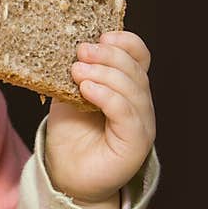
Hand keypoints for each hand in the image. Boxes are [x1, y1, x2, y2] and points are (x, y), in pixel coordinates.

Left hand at [44, 31, 154, 208]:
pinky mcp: (136, 142)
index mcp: (127, 85)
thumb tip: (71, 46)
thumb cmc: (70, 131)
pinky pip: (127, 113)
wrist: (67, 173)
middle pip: (135, 68)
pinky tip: (86, 90)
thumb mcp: (69, 91)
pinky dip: (107, 96)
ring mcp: (141, 122)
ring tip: (77, 71)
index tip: (101, 36)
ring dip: (104, 74)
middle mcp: (139, 102)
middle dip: (107, 55)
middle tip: (81, 52)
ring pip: (133, 89)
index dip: (124, 41)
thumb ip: (76, 71)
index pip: (139, 55)